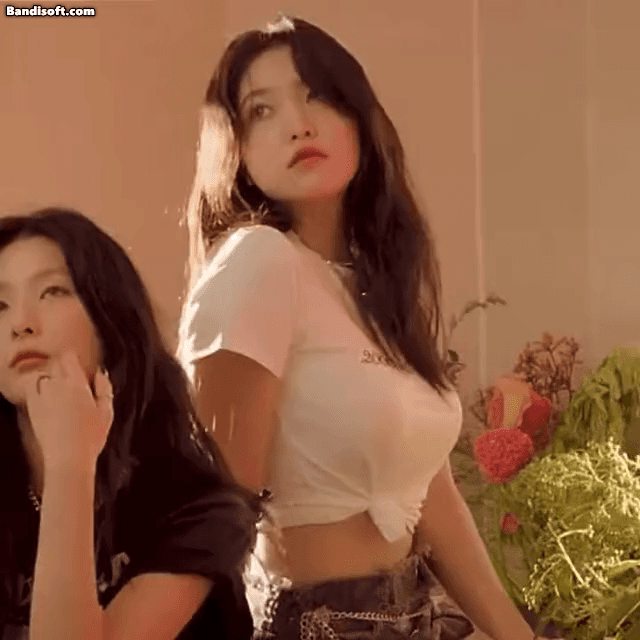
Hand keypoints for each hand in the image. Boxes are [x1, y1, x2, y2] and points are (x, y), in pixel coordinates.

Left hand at [25, 351, 113, 471]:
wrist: (67, 458)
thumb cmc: (91, 436)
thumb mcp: (107, 411)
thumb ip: (104, 388)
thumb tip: (100, 373)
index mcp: (76, 384)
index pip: (68, 358)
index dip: (72, 357)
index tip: (77, 360)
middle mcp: (56, 386)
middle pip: (54, 365)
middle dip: (62, 367)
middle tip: (71, 376)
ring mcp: (41, 397)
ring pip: (43, 378)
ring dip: (50, 379)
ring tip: (59, 389)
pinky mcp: (32, 409)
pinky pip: (33, 391)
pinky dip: (39, 391)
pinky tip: (49, 400)